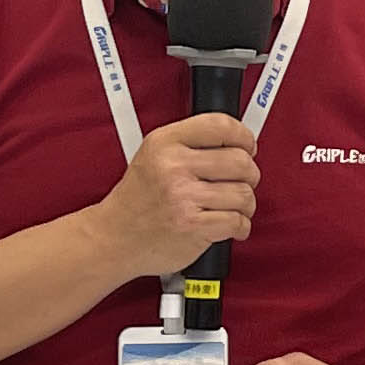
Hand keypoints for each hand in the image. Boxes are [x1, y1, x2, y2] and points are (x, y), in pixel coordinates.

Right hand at [94, 114, 257, 276]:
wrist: (114, 238)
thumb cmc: (137, 200)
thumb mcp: (153, 155)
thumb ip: (191, 144)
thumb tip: (238, 141)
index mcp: (165, 142)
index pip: (221, 126)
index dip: (243, 136)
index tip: (247, 146)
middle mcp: (173, 166)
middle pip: (240, 161)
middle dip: (249, 174)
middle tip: (242, 181)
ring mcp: (183, 197)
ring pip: (243, 193)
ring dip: (246, 204)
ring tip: (233, 206)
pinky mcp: (193, 226)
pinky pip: (237, 221)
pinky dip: (241, 226)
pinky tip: (231, 224)